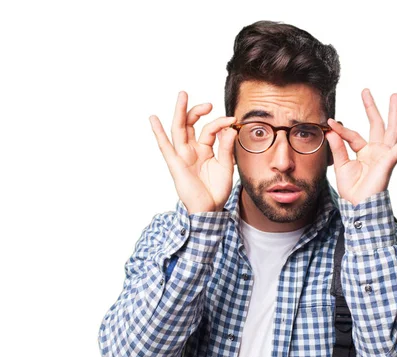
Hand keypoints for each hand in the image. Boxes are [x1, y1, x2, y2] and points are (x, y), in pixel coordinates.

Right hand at [149, 91, 237, 213]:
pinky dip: (158, 133)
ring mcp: (182, 156)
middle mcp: (192, 150)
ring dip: (180, 112)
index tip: (232, 120)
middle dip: (197, 110)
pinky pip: (165, 147)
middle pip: (190, 124)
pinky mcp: (175, 164)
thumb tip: (229, 129)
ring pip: (178, 129)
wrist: (209, 209)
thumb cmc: (216, 191)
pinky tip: (153, 119)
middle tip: (208, 103)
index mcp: (204, 150)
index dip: (220, 122)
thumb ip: (226, 148)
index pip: (210, 129)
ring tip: (183, 95)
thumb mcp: (226, 166)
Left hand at [326, 90, 396, 205]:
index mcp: (363, 153)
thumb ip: (337, 149)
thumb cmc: (352, 191)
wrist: (359, 206)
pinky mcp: (390, 160)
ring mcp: (384, 154)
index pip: (352, 135)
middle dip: (371, 107)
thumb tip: (331, 131)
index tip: (330, 121)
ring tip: (395, 96)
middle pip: (375, 125)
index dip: (341, 129)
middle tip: (365, 91)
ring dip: (393, 112)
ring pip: (391, 129)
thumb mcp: (341, 167)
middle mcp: (375, 151)